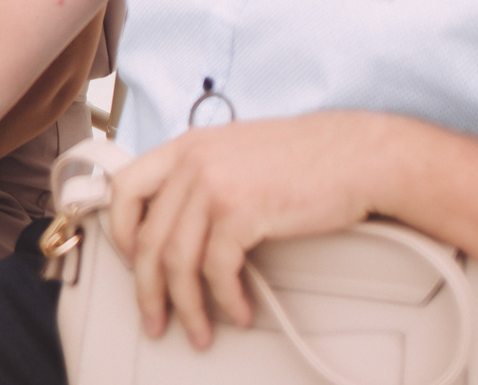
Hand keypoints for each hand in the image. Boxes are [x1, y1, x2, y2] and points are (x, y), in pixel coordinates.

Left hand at [105, 112, 402, 349]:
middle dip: (147, 289)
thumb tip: (181, 221)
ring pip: (176, 260)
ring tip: (198, 331)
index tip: (131, 264)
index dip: (120, 233)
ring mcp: (214, 184)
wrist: (357, 154)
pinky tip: (238, 312)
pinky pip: (217, 269)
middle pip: (145, 236)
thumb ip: (203, 175)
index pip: (124, 187)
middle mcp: (192, 161)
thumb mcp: (237, 152)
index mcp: (186, 145)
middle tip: (155, 318)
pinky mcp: (242, 210)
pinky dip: (225, 300)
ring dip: (185, 306)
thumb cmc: (307, 158)